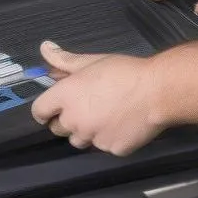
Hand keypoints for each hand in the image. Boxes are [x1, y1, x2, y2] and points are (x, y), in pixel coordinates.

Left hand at [31, 41, 165, 155]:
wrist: (157, 92)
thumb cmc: (125, 72)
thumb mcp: (92, 61)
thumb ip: (64, 60)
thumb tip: (44, 48)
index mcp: (66, 96)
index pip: (39, 111)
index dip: (45, 109)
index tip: (54, 106)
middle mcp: (75, 120)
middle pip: (58, 128)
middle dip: (67, 119)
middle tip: (87, 105)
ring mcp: (93, 138)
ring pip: (80, 140)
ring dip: (86, 131)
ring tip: (106, 114)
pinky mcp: (111, 149)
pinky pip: (103, 146)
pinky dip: (109, 137)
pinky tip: (122, 123)